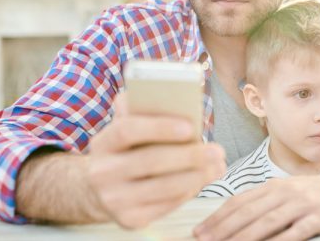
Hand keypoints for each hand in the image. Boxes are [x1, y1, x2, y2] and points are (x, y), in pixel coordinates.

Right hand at [86, 92, 225, 228]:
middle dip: (189, 156)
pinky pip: (166, 206)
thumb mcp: (127, 128)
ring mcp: (113, 199)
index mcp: (103, 142)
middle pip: (150, 161)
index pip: (127, 130)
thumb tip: (176, 98)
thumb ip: (143, 111)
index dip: (159, 127)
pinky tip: (202, 180)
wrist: (101, 190)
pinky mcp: (128, 220)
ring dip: (196, 176)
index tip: (190, 126)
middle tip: (217, 150)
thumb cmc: (127, 151)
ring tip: (218, 166)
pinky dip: (188, 192)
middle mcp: (102, 172)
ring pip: (162, 187)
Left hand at [193, 169, 319, 240]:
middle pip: (248, 212)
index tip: (199, 232)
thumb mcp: (287, 190)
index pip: (238, 201)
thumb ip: (263, 202)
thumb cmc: (316, 192)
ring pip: (268, 222)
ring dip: (245, 236)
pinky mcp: (319, 217)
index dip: (217, 217)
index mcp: (273, 186)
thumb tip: (234, 218)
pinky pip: (296, 232)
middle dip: (223, 229)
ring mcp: (302, 204)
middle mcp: (284, 192)